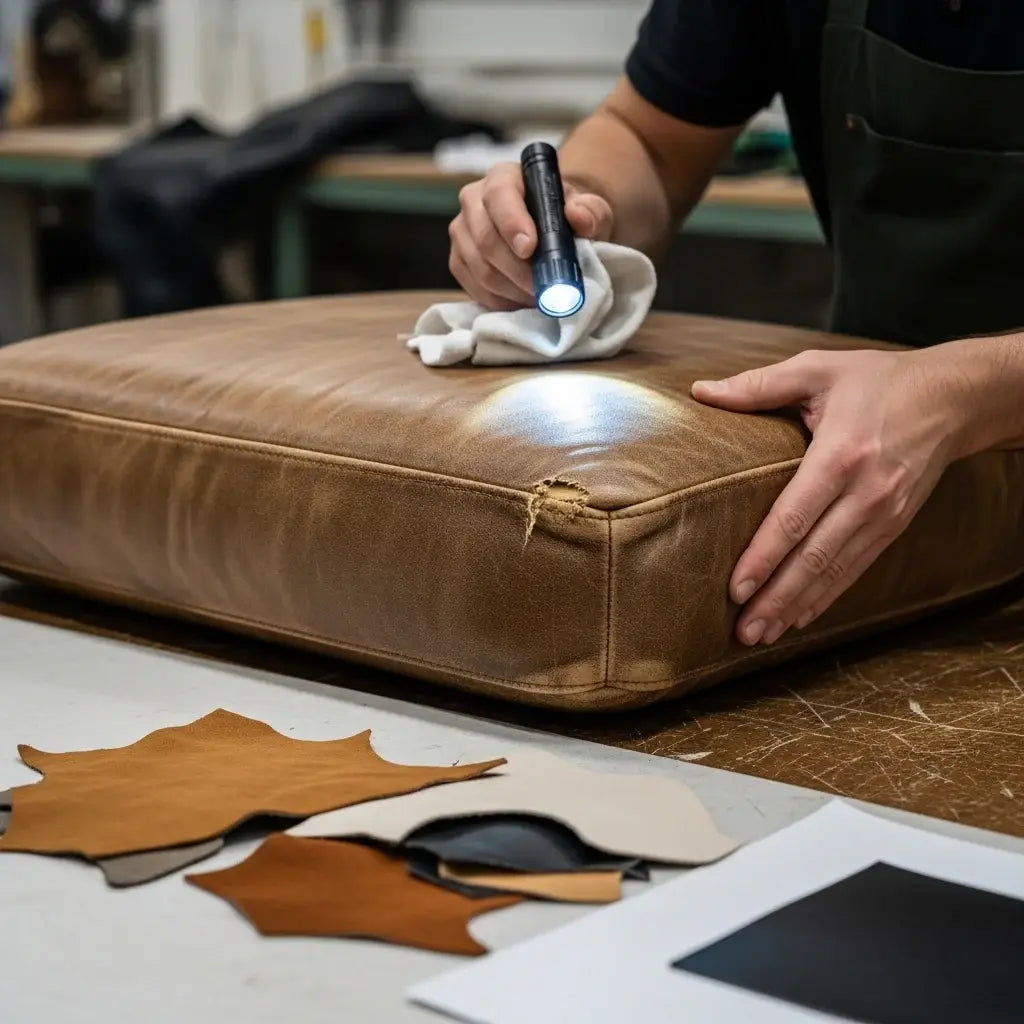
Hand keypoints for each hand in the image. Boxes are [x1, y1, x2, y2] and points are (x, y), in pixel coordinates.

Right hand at [448, 161, 613, 310]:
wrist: (549, 231)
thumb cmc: (567, 217)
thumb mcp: (589, 210)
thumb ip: (591, 211)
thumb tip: (579, 217)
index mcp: (504, 178)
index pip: (499, 196)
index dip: (512, 224)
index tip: (530, 249)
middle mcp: (474, 200)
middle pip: (486, 239)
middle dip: (518, 270)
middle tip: (544, 289)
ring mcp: (462, 232)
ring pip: (480, 268)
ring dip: (512, 290)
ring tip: (539, 297)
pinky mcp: (458, 261)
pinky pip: (474, 287)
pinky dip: (501, 301)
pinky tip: (522, 301)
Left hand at [692, 346, 970, 645]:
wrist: (954, 397)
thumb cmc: (878, 380)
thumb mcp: (817, 369)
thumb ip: (758, 385)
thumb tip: (701, 391)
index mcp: (841, 453)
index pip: (795, 516)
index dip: (764, 556)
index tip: (736, 588)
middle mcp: (867, 492)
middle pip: (814, 556)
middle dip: (776, 598)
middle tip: (743, 632)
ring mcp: (885, 514)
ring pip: (835, 571)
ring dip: (797, 606)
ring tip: (762, 635)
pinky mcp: (894, 525)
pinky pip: (856, 569)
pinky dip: (826, 597)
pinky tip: (800, 617)